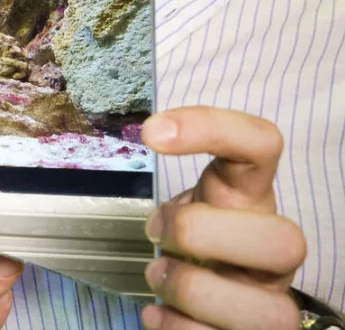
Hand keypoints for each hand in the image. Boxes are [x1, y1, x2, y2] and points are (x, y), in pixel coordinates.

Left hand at [140, 107, 305, 329]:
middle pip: (286, 243)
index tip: (152, 132)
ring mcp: (273, 302)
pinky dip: (179, 329)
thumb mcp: (188, 208)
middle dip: (204, 235)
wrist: (209, 305)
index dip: (213, 128)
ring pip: (263, 312)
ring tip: (157, 278)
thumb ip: (182, 199)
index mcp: (250, 200)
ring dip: (190, 292)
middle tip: (157, 234)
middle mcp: (274, 252)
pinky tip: (161, 316)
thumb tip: (161, 197)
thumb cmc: (196, 247)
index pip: (261, 145)